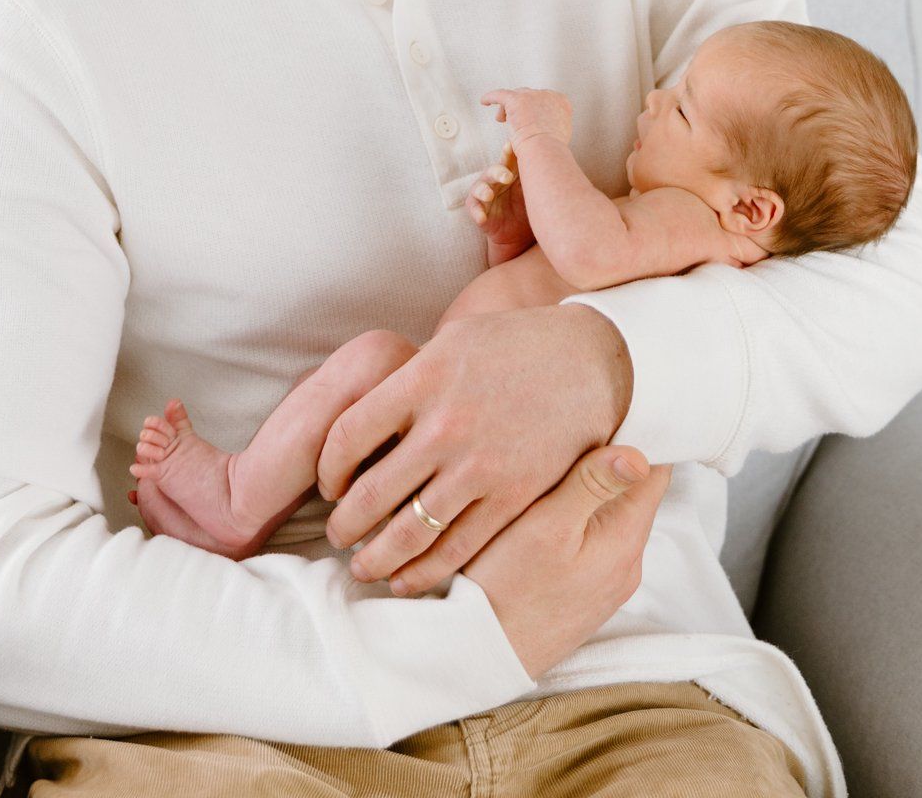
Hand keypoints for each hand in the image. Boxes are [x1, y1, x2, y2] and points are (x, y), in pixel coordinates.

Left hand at [316, 303, 632, 593]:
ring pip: (408, 532)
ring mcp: (479, 465)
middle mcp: (445, 425)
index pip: (347, 436)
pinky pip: (456, 548)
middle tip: (337, 534)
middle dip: (343, 524)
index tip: (330, 483)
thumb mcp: (454, 341)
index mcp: (422, 378)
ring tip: (363, 566)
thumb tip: (366, 419)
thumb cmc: (516, 344)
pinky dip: (423, 572)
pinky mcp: (512, 496)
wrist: (593, 361)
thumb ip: (409, 381)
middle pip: (369, 493)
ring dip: (375, 557)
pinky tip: (406, 579)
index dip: (328, 469)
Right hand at [464, 148, 534, 262]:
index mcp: (510, 171)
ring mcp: (485, 194)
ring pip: (480, 187)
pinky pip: (474, 209)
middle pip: (494, 171)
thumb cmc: (530, 206)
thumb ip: (541, 176)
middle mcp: (495, 180)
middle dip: (498, 172)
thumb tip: (562, 160)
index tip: (511, 145)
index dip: (509, 152)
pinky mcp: (478, 210)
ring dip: (484, 190)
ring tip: (489, 195)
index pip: (509, 158)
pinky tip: (482, 218)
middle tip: (507, 176)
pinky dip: (478, 213)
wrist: (520, 236)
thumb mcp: (536, 192)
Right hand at [464, 444, 671, 678]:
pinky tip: (542, 506)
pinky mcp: (583, 591)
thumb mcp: (546, 528)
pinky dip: (576, 515)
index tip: (608, 402)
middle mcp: (627, 562)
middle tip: (571, 421)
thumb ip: (591, 484)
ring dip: (589, 486)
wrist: (479, 658)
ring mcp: (606, 580)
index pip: (656, 469)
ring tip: (550, 458)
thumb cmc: (506, 593)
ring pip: (609, 513)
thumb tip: (640, 450)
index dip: (639, 431)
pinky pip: (591, 538)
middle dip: (608, 455)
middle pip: (632, 489)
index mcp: (626, 539)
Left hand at [481, 87, 572, 149]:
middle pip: (530, 96)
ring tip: (501, 120)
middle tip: (513, 120)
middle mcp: (547, 94)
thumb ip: (554, 125)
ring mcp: (532, 95)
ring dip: (508, 107)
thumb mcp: (561, 134)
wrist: (545, 149)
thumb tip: (546, 128)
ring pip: (516, 96)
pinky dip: (491, 97)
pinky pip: (499, 94)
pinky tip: (484, 101)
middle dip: (521, 107)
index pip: (545, 100)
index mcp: (561, 101)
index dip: (535, 108)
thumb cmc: (551, 150)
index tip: (530, 119)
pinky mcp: (516, 99)